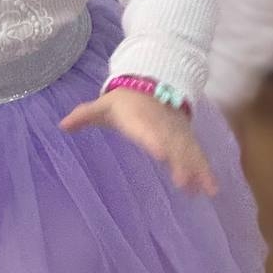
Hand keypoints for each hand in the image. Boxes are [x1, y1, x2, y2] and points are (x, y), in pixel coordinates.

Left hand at [60, 87, 217, 195]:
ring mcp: (177, 133)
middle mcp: (162, 127)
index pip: (146, 129)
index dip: (153, 139)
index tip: (159, 152)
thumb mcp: (104, 106)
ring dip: (197, 169)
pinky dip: (206, 170)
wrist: (153, 82)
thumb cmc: (124, 102)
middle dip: (179, 162)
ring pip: (189, 151)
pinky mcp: (187, 139)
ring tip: (205, 190)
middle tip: (182, 181)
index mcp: (140, 119)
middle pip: (172, 144)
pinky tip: (211, 189)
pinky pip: (198, 154)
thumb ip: (84, 116)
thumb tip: (61, 125)